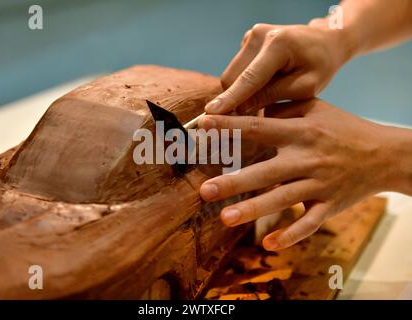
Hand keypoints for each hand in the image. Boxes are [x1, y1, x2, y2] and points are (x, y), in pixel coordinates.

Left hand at [198, 99, 411, 249]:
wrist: (385, 154)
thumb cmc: (344, 128)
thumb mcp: (316, 108)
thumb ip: (282, 107)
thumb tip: (247, 106)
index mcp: (301, 131)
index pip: (259, 128)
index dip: (230, 127)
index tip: (202, 125)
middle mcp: (307, 158)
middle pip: (266, 170)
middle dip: (233, 181)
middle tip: (204, 190)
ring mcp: (319, 184)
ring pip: (282, 199)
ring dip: (253, 210)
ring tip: (225, 218)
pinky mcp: (330, 205)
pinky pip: (309, 223)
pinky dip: (291, 234)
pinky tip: (269, 243)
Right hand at [205, 23, 351, 114]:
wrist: (325, 41)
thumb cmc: (320, 65)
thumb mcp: (305, 87)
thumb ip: (272, 96)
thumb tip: (241, 108)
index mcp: (278, 44)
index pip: (249, 78)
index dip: (230, 99)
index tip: (211, 113)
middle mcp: (259, 35)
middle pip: (232, 77)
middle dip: (235, 100)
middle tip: (249, 117)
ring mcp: (251, 36)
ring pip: (231, 75)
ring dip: (240, 92)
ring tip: (262, 100)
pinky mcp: (247, 41)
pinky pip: (237, 70)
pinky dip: (244, 83)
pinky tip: (263, 85)